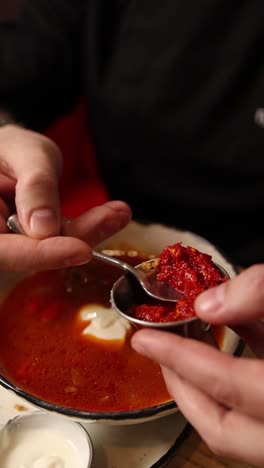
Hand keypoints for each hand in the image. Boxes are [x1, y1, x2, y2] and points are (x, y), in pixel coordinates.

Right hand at [0, 125, 130, 269]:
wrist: (8, 154)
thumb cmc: (8, 147)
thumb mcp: (24, 152)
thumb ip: (34, 186)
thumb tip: (44, 227)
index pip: (3, 250)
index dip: (42, 254)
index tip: (80, 250)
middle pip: (30, 253)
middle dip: (74, 238)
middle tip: (114, 217)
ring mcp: (11, 242)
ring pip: (49, 248)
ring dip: (86, 232)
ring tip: (118, 212)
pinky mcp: (31, 242)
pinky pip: (58, 241)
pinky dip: (85, 228)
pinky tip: (111, 214)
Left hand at [131, 265, 263, 465]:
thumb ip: (259, 294)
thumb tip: (210, 302)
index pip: (221, 383)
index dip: (177, 358)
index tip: (145, 339)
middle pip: (223, 430)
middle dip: (181, 389)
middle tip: (157, 354)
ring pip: (239, 428)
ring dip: (208, 388)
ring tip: (186, 349)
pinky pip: (261, 406)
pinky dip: (241, 375)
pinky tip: (238, 335)